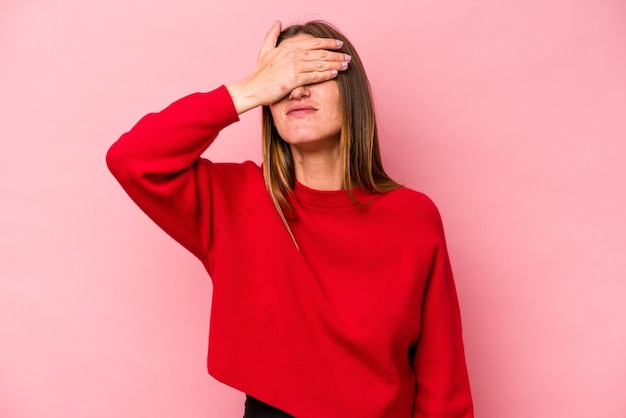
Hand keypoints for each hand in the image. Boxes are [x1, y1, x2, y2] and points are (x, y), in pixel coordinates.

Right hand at [227, 21, 350, 113]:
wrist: (253, 88)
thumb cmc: (259, 72)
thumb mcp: (265, 49)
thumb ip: (272, 35)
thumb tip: (276, 21)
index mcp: (288, 47)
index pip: (313, 43)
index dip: (328, 43)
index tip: (339, 44)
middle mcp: (293, 54)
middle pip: (320, 52)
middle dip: (336, 54)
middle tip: (347, 56)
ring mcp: (294, 66)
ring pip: (320, 64)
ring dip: (335, 64)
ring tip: (346, 65)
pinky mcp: (295, 79)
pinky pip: (315, 76)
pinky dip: (327, 74)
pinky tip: (335, 74)